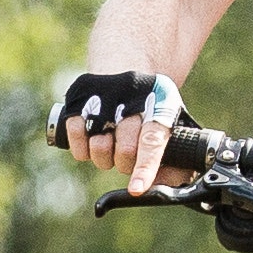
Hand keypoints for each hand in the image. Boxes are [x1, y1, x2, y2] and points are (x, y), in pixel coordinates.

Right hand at [52, 67, 181, 193]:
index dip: (144, 168)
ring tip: (110, 145)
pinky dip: (83, 150)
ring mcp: (103, 98)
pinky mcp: (80, 100)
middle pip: (124, 150)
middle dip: (125, 164)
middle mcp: (131, 99)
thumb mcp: (172, 121)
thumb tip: (169, 187)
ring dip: (104, 159)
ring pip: (99, 148)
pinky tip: (91, 141)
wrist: (126, 64)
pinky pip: (77, 140)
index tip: (136, 189)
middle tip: (127, 156)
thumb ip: (175, 157)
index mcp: (160, 104)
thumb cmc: (153, 106)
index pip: (152, 141)